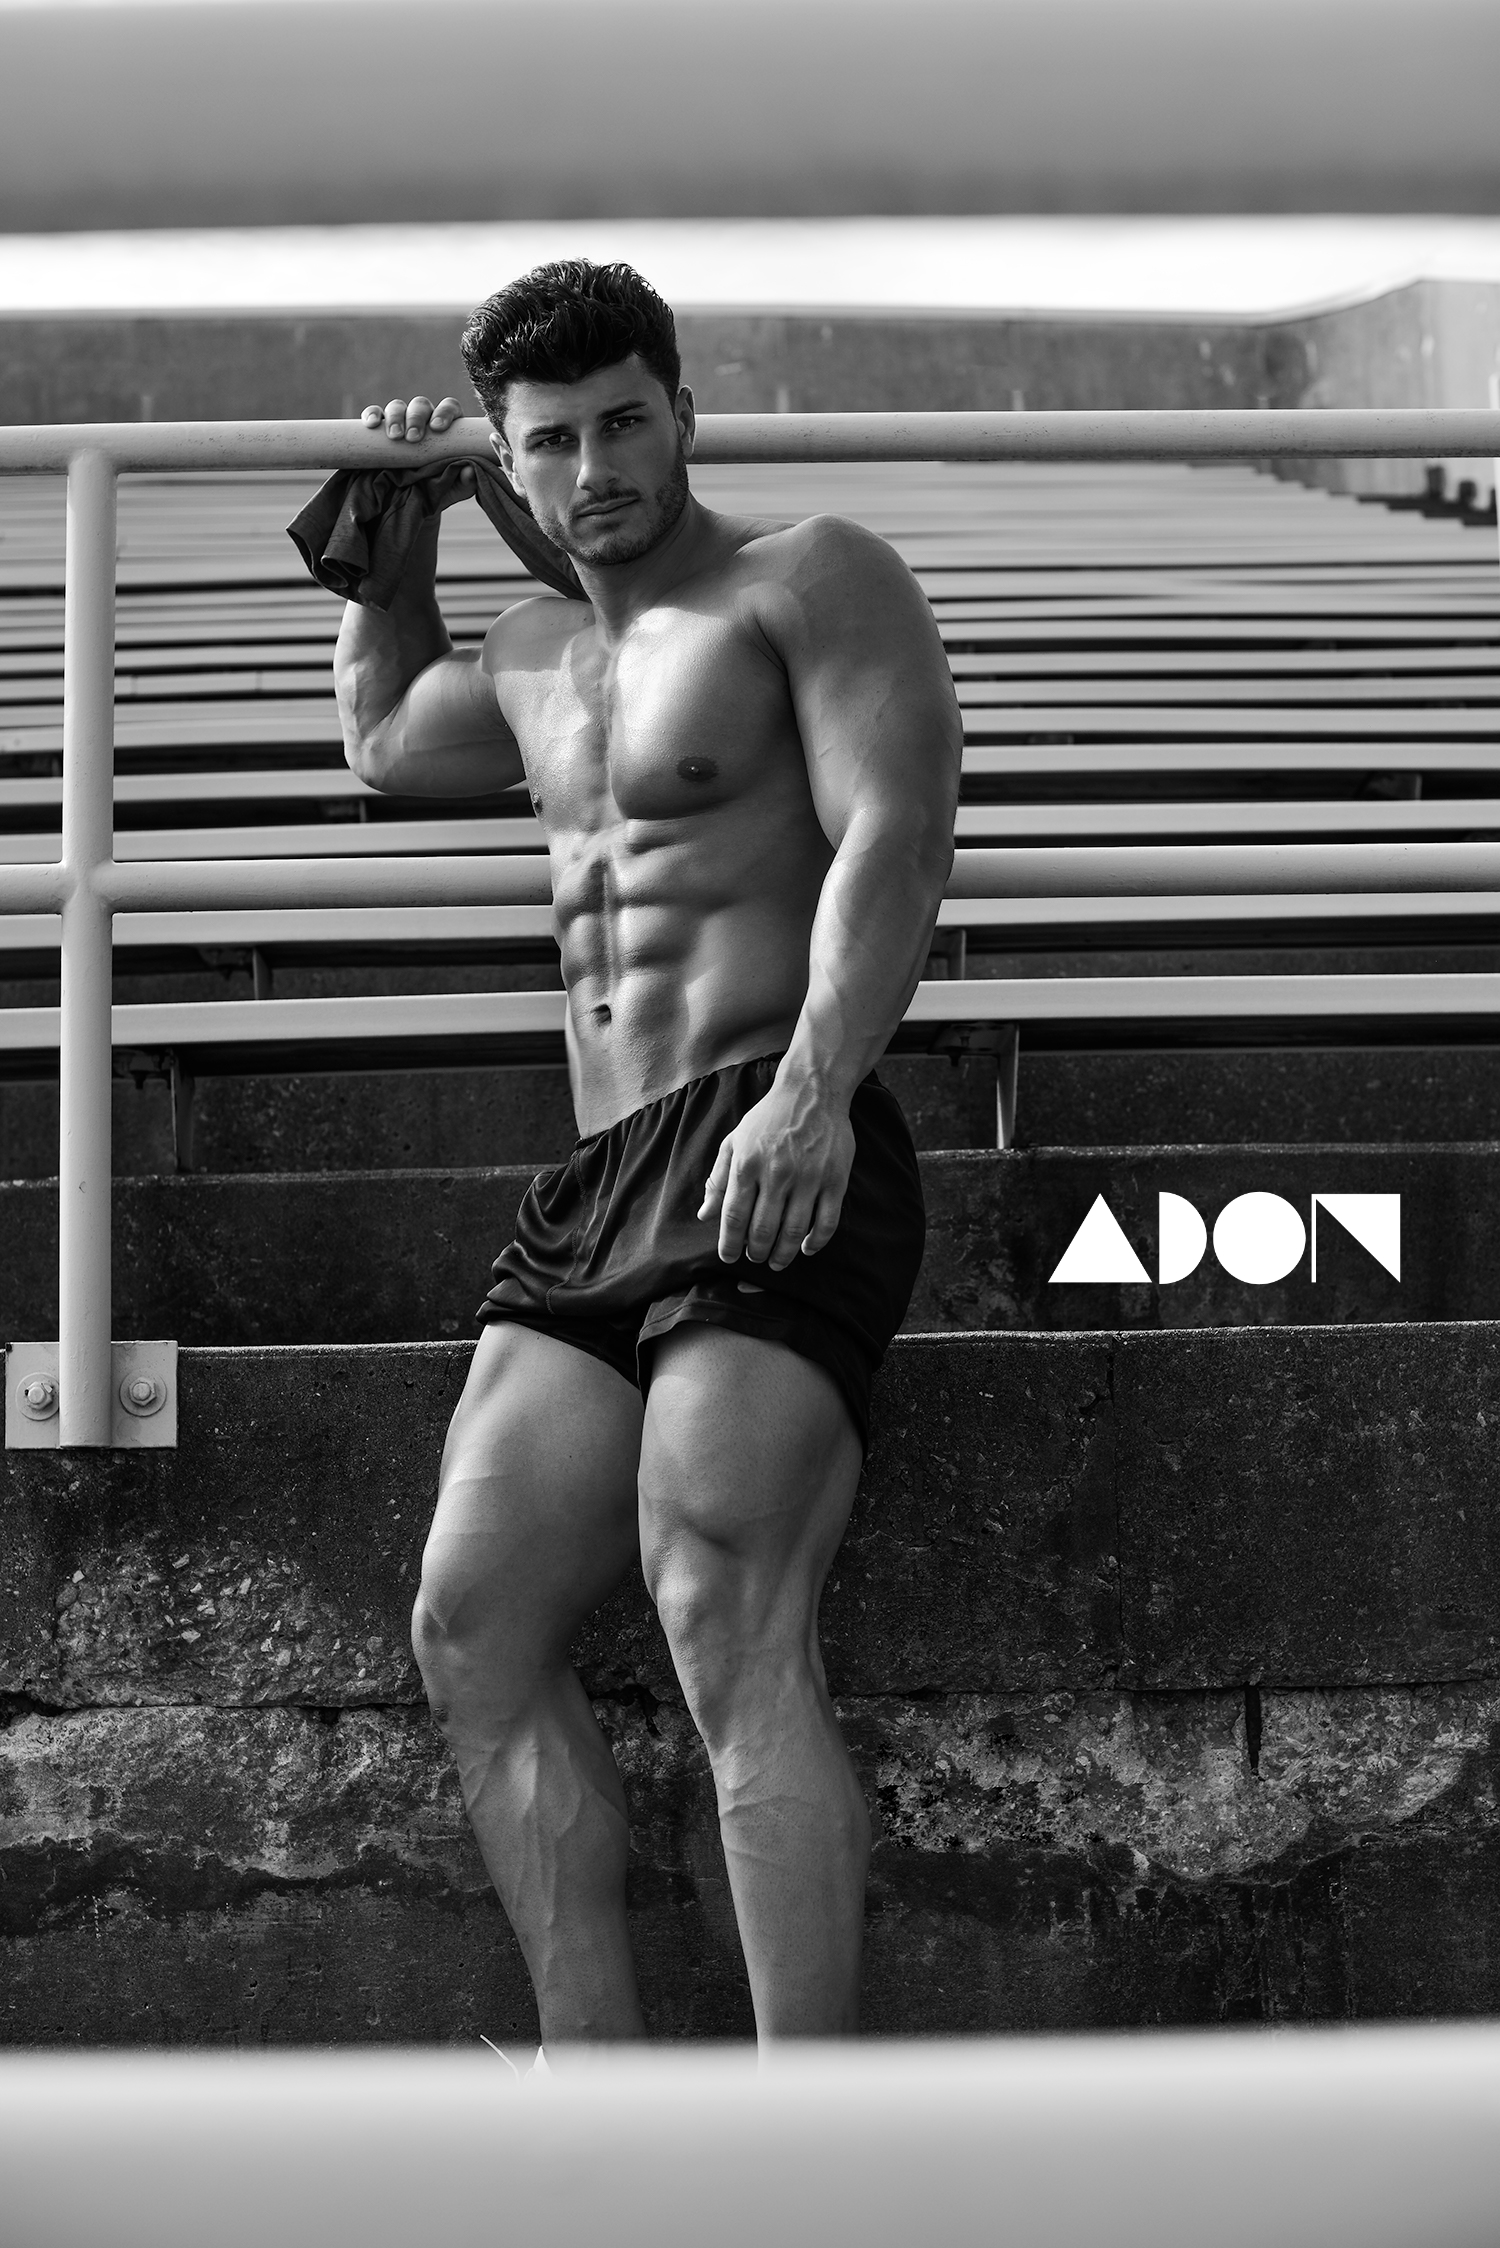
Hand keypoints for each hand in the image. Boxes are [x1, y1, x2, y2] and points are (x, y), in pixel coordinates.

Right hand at [359, 394, 474, 502]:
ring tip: (395, 437)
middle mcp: (422, 420)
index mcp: (445, 429)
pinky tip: (372, 425)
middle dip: (417, 418)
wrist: (405, 503)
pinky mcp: (377, 430)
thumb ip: (464, 483)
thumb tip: (470, 471)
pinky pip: (374, 413)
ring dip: (396, 417)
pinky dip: (372, 414)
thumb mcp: (451, 490)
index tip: (438, 427)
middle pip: (421, 405)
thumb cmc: (433, 491)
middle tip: (413, 438)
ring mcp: (399, 422)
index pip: (449, 408)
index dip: (445, 412)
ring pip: (397, 406)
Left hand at [698, 1078, 854, 1270]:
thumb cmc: (768, 1118)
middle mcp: (776, 1172)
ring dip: (783, 1254)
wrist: (812, 1091)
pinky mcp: (835, 1179)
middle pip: (762, 1229)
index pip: (733, 1215)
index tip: (729, 1257)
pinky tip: (806, 1248)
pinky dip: (816, 1242)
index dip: (729, 1243)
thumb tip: (705, 1216)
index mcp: (747, 1163)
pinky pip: (826, 1222)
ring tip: (776, 1261)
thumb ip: (719, 1179)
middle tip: (754, 1258)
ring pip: (794, 1231)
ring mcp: (809, 1177)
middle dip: (755, 1252)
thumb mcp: (735, 1141)